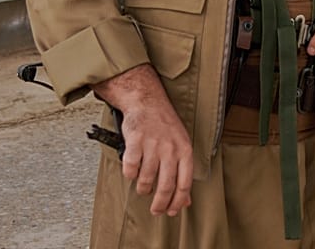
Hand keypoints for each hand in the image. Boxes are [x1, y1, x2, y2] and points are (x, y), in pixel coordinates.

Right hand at [93, 64, 194, 215]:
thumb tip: (185, 199)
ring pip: (146, 179)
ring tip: (143, 188)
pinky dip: (130, 174)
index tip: (172, 212)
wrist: (147, 102)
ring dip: (143, 189)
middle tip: (156, 210)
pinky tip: (132, 172)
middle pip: (166, 185)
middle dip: (160, 204)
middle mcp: (170, 148)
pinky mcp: (135, 141)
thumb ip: (182, 172)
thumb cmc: (165, 125)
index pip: (185, 182)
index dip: (178, 201)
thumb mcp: (181, 145)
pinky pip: (130, 168)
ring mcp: (153, 145)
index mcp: (185, 150)